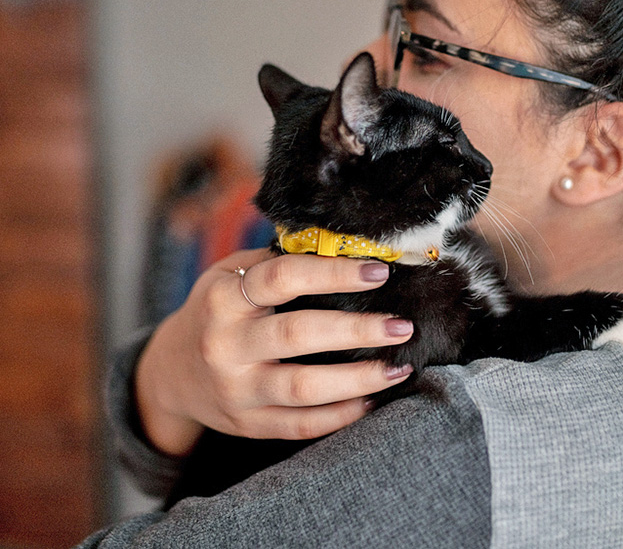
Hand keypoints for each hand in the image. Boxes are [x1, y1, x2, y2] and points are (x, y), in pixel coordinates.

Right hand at [134, 248, 413, 456]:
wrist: (171, 372)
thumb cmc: (219, 310)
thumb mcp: (232, 274)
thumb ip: (279, 262)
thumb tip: (350, 247)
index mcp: (223, 297)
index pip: (282, 278)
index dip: (333, 273)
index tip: (378, 272)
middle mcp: (225, 344)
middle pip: (299, 334)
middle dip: (358, 330)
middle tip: (401, 326)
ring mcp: (235, 389)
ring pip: (304, 387)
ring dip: (358, 379)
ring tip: (398, 368)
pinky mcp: (247, 423)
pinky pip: (300, 425)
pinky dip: (340, 415)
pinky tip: (371, 400)